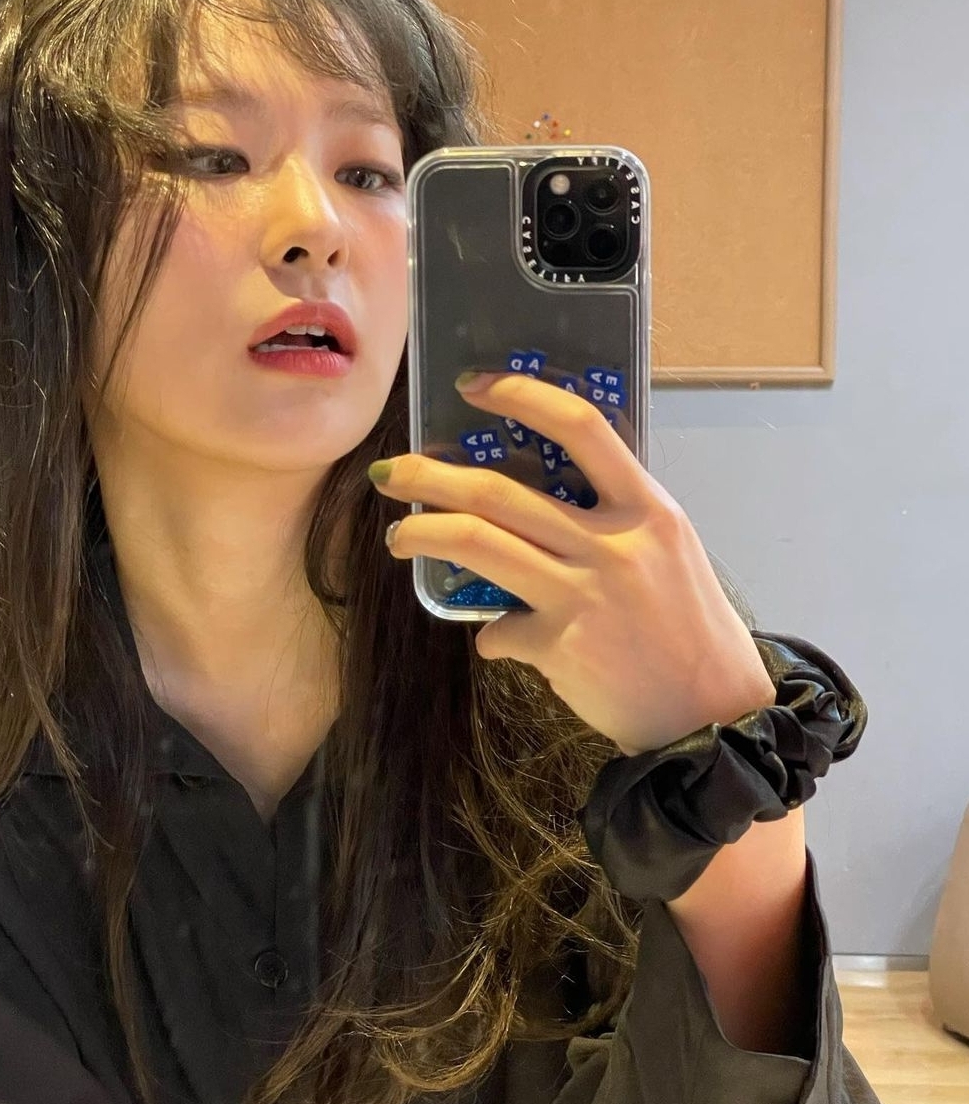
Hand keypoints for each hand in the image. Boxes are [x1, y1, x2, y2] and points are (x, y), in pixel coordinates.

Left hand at [368, 371, 774, 753]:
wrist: (712, 716)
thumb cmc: (690, 629)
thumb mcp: (670, 553)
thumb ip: (614, 521)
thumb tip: (540, 508)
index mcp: (647, 509)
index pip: (581, 427)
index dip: (521, 396)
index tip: (473, 387)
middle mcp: (614, 543)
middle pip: (500, 492)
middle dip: (431, 476)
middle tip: (391, 472)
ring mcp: (583, 594)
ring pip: (478, 545)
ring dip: (423, 535)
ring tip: (397, 537)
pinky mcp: (560, 646)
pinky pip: (499, 630)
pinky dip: (491, 636)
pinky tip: (498, 641)